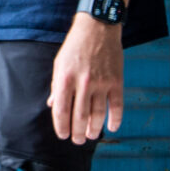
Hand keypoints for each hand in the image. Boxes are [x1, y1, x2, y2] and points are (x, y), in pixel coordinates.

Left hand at [49, 15, 123, 142]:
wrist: (97, 29)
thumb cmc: (75, 47)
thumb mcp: (59, 64)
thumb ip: (57, 86)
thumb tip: (53, 105)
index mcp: (65, 79)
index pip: (61, 109)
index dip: (61, 126)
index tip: (62, 135)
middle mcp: (83, 83)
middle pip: (80, 115)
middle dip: (77, 132)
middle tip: (76, 141)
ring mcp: (101, 83)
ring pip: (98, 114)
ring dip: (94, 128)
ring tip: (90, 136)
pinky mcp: (116, 81)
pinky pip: (117, 105)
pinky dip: (115, 119)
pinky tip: (112, 127)